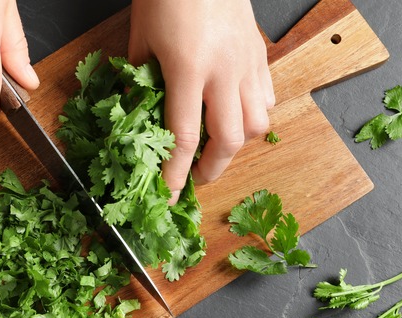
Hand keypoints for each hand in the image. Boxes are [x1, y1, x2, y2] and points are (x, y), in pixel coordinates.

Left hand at [128, 0, 274, 203]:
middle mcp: (224, 71)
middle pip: (230, 140)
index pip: (185, 136)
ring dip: (237, 147)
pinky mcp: (259, 53)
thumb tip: (135, 115)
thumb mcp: (140, 38)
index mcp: (188, 68)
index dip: (176, 172)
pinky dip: (254, 118)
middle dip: (212, 169)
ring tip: (217, 150)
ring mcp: (247, 63)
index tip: (169, 194)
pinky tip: (236, 117)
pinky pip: (266, 98)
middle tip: (195, 178)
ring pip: (257, 124)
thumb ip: (138, 80)